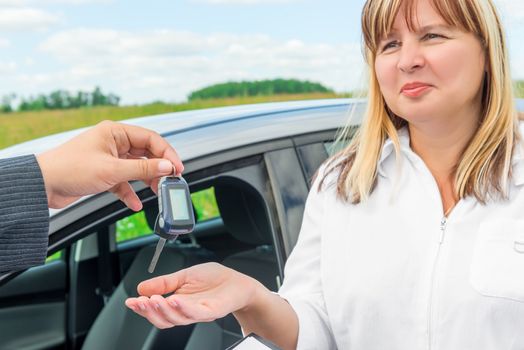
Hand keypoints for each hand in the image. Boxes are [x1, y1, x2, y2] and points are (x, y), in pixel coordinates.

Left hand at [36, 120, 183, 209]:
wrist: (42, 185)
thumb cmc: (70, 169)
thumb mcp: (113, 170)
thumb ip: (143, 169)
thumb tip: (168, 167)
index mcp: (116, 132)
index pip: (151, 139)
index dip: (167, 154)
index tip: (177, 169)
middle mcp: (113, 142)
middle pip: (146, 154)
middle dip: (159, 169)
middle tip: (170, 181)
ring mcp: (108, 158)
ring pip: (136, 168)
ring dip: (146, 181)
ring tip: (157, 192)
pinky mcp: (103, 174)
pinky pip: (123, 182)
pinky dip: (130, 192)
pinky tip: (135, 204)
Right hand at [125, 262, 260, 328]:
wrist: (238, 282)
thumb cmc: (215, 279)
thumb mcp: (184, 276)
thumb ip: (164, 282)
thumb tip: (141, 287)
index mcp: (179, 303)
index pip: (157, 310)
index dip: (142, 307)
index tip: (130, 301)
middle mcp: (187, 311)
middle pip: (164, 319)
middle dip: (148, 311)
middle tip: (139, 302)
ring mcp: (199, 312)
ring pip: (177, 318)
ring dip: (162, 310)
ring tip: (153, 299)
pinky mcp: (212, 311)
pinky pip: (195, 313)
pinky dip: (182, 308)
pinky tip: (174, 300)